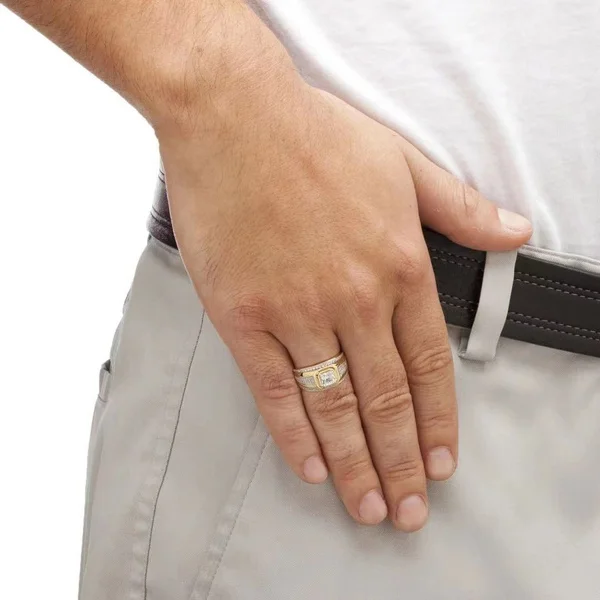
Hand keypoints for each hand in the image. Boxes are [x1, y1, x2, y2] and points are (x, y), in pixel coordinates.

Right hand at [160, 75, 530, 531]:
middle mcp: (354, 297)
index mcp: (398, 265)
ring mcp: (296, 310)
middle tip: (409, 509)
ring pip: (335, 406)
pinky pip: (274, 388)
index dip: (437, 421)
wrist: (234, 117)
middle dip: (400, 462)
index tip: (441, 463)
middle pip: (386, 399)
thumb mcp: (404, 163)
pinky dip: (293, 434)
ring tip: (369, 506)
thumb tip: (516, 232)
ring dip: (354, 463)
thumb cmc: (314, 135)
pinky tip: (310, 467)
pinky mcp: (243, 314)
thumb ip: (462, 209)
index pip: (429, 365)